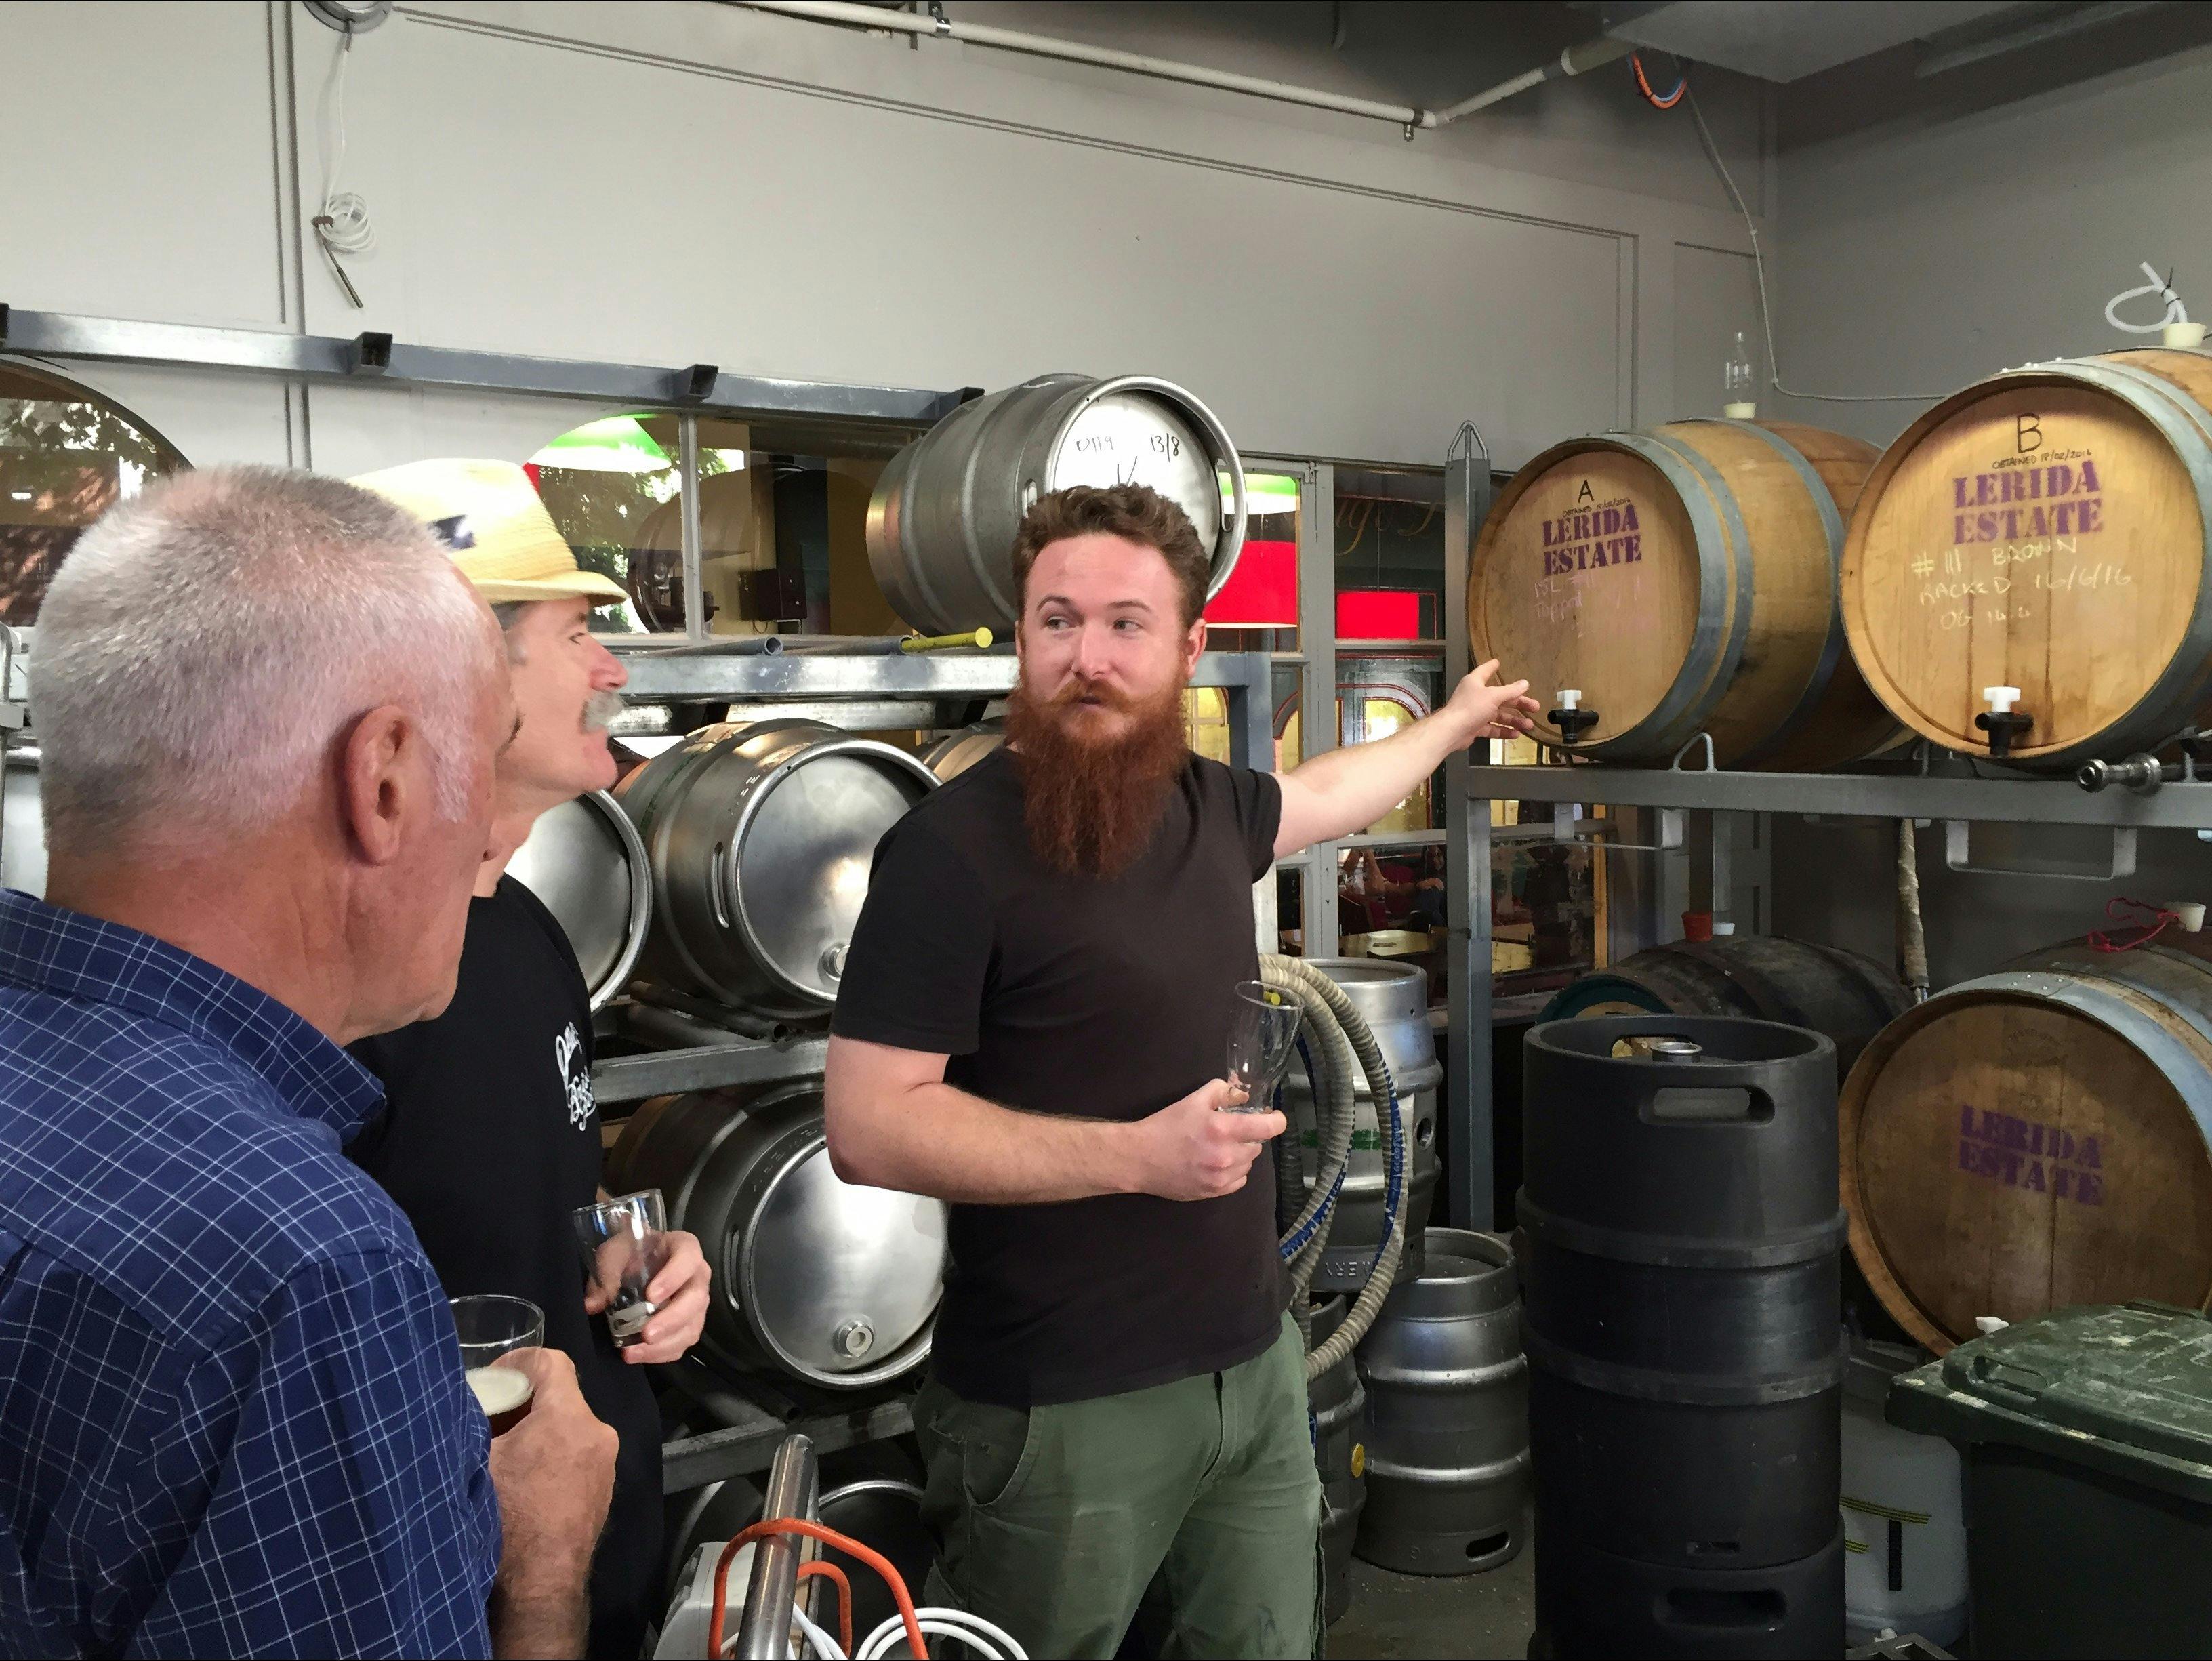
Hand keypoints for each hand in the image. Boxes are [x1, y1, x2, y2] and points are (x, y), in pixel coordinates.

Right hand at [487, 1347, 616, 1592]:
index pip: (552, 1361)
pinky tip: (526, 1478)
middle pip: (562, 1395)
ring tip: (506, 1451)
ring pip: (570, 1426)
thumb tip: (463, 1401)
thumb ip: (476, 1421)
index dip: (519, 1361)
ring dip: (539, 1429)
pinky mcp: (604, 1489)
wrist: (538, 1584)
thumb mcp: (478, 1460)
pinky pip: (578, 1453)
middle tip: (492, 1416)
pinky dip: (554, 1453)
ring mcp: (606, 1463)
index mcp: (569, 1417)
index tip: (494, 1377)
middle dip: (526, 1400)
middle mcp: (598, 1433)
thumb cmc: (506, 1518)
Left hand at [619, 1231, 710, 1364]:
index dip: (673, 1278)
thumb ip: (606, 1274)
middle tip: (647, 1334)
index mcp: (684, 1248)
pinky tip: (638, 1355)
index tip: (651, 1296)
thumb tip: (592, 1305)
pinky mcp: (688, 1325)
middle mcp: (697, 1276)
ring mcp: (696, 1304)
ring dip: (664, 1344)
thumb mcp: (614, 1252)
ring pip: (691, 1327)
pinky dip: (661, 1354)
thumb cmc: (631, 1252)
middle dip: (672, 1320)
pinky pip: (682, 1344)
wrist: (636, 1263)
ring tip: (633, 1351)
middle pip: (696, 1300)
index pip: (688, 1259)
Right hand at [1126, 1078, 1286, 1201]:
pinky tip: (1217, 1164)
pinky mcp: (1214, 1192)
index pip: (1268, 1128)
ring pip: (1248, 1165)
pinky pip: (1238, 1181)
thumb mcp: (1192, 1100)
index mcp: (1223, 1129)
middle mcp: (1227, 1156)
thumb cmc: (1165, 1126)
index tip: (1273, 1117)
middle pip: (1257, 1146)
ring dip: (1241, 1155)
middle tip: (1232, 1131)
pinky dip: (1234, 1172)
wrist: (1140, 1158)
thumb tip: (1243, 1095)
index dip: (1276, 1120)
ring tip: (1221, 1148)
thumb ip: (1222, 1092)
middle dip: (1249, 1136)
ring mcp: (1221, 1177)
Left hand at [1447, 660, 1539, 744]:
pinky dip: (1503, 731)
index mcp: (1476, 682)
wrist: (1452, 731)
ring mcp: (1475, 713)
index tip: (1498, 662)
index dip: (1492, 667)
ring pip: (1498, 715)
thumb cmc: (1471, 707)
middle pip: (1500, 697)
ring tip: (1529, 725)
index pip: (1485, 671)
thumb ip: (1510, 691)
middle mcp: (1475, 696)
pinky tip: (1516, 734)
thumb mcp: (1493, 696)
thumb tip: (1525, 683)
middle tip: (1535, 707)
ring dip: (1514, 720)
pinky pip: (1492, 728)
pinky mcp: (1475, 727)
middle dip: (1518, 703)